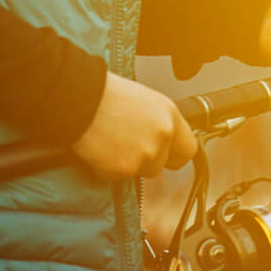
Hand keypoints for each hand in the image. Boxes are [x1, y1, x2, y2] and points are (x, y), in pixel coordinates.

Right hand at [72, 72, 196, 179]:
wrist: (81, 98)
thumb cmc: (108, 94)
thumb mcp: (145, 101)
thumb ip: (158, 123)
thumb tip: (159, 138)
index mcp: (170, 116)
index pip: (188, 150)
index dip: (173, 154)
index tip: (165, 154)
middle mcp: (162, 137)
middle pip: (159, 165)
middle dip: (144, 160)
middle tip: (125, 143)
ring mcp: (144, 155)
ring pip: (138, 172)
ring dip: (125, 163)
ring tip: (110, 140)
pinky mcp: (122, 169)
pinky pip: (115, 176)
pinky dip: (105, 167)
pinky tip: (99, 147)